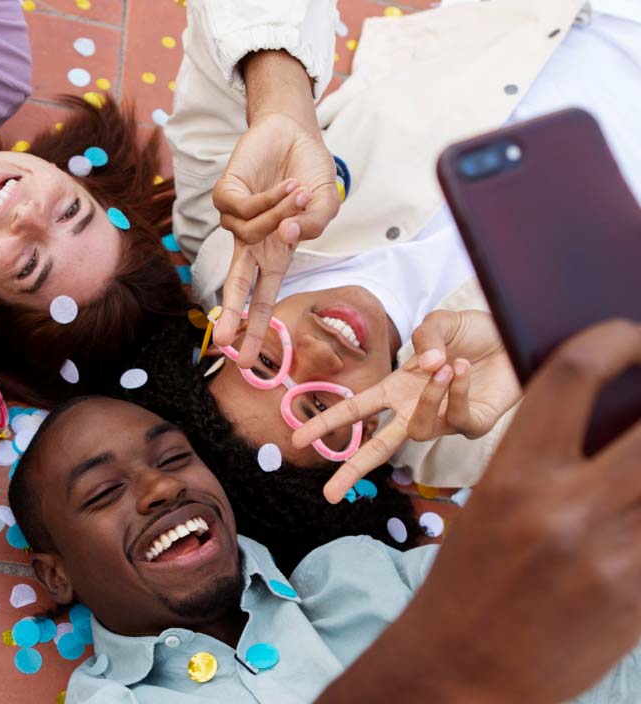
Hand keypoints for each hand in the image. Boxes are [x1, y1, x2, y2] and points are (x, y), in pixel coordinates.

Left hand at [211, 51, 340, 365]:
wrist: (295, 131)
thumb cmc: (310, 172)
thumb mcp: (326, 205)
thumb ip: (314, 228)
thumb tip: (287, 237)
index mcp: (274, 252)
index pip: (262, 298)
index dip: (255, 329)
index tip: (246, 363)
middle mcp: (252, 241)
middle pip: (237, 285)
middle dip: (232, 315)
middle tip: (225, 346)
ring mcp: (236, 219)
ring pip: (252, 233)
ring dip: (280, 213)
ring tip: (298, 191)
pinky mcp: (226, 196)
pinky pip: (245, 208)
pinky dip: (269, 199)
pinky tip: (285, 186)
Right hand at [292, 310, 521, 502]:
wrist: (518, 336)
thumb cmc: (476, 333)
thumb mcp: (440, 324)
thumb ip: (425, 339)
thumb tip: (425, 366)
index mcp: (397, 389)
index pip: (356, 410)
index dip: (327, 424)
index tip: (298, 438)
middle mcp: (414, 409)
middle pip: (377, 448)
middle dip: (352, 469)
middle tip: (330, 494)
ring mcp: (443, 421)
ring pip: (419, 429)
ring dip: (428, 398)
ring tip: (445, 364)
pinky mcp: (472, 425)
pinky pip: (457, 418)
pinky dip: (456, 390)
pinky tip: (462, 367)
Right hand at [319, 320, 640, 703]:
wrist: (462, 673)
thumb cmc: (471, 583)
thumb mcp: (493, 506)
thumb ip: (554, 458)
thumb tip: (623, 410)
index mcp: (514, 476)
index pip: (573, 373)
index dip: (614, 338)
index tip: (628, 332)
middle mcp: (568, 509)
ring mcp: (615, 558)